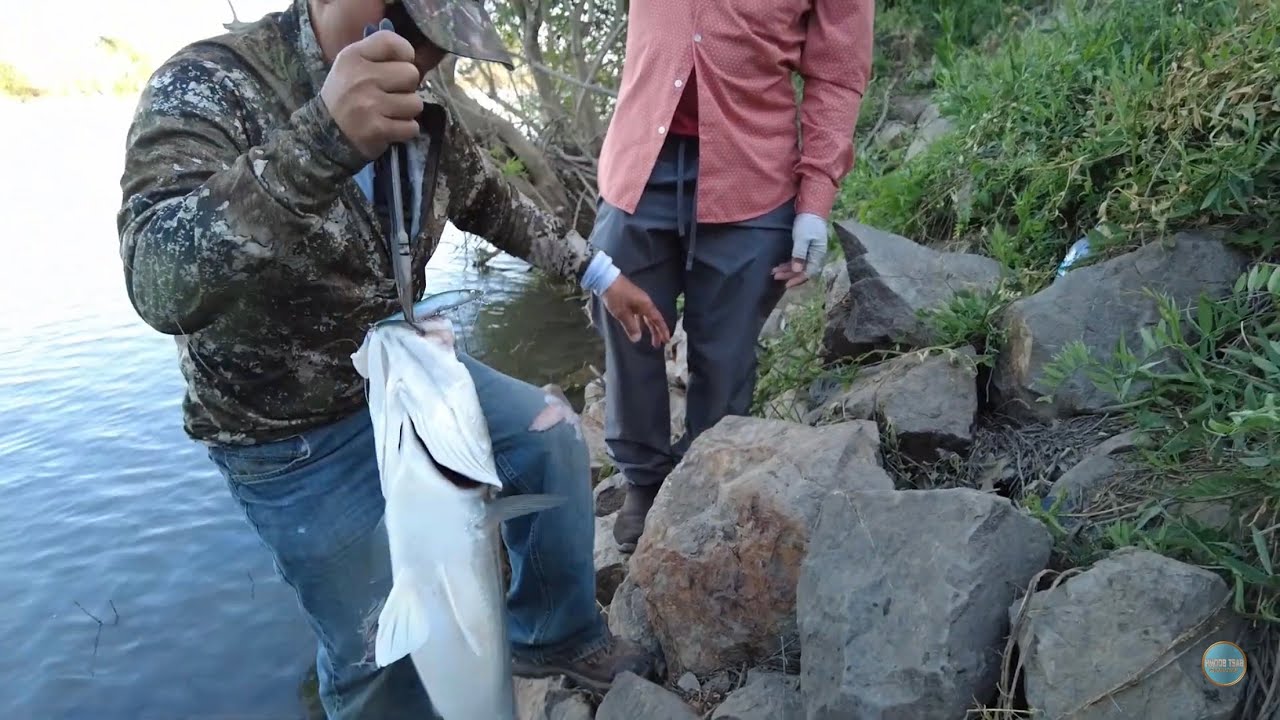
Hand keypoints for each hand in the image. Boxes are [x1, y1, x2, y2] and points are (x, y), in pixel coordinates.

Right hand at [319, 26, 423, 159]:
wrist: (326, 132)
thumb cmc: (347, 95)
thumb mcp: (352, 65)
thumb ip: (379, 54)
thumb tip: (412, 57)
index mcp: (353, 56)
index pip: (391, 42)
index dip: (405, 53)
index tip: (399, 65)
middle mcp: (361, 77)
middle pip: (411, 74)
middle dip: (407, 86)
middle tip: (392, 93)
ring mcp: (369, 104)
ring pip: (415, 103)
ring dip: (407, 111)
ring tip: (390, 112)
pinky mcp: (377, 129)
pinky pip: (411, 127)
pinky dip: (405, 130)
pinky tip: (390, 127)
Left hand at [601, 275, 670, 347]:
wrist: (606, 279)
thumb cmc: (616, 296)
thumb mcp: (622, 313)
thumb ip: (631, 326)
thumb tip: (637, 339)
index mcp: (646, 305)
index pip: (657, 320)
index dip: (662, 330)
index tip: (667, 340)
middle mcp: (644, 303)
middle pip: (653, 319)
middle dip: (656, 332)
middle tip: (657, 345)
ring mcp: (638, 301)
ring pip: (646, 317)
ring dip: (648, 328)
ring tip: (650, 340)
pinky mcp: (631, 300)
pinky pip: (639, 314)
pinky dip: (640, 322)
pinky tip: (637, 328)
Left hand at [772, 212, 828, 287]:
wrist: (811, 209)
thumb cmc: (808, 224)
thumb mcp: (802, 239)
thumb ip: (799, 254)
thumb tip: (796, 270)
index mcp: (818, 255)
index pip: (809, 272)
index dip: (797, 279)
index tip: (786, 284)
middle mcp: (815, 255)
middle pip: (802, 270)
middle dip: (788, 274)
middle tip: (775, 276)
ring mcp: (810, 252)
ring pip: (798, 265)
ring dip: (786, 269)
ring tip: (774, 271)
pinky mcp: (804, 248)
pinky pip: (797, 259)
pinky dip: (788, 263)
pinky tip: (779, 265)